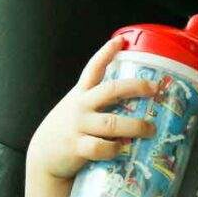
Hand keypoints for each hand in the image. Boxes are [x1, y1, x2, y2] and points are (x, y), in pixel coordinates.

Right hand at [27, 36, 157, 179]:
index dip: (106, 52)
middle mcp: (80, 106)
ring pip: (112, 123)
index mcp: (81, 94)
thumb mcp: (76, 107)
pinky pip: (100, 147)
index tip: (120, 41)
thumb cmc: (68, 130)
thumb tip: (132, 100)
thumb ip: (96, 101)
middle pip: (111, 90)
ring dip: (135, 126)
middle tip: (154, 88)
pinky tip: (121, 149)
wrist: (43, 155)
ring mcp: (79, 126)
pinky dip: (114, 149)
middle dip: (135, 87)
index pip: (93, 68)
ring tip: (151, 129)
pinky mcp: (77, 147)